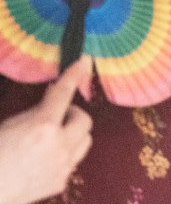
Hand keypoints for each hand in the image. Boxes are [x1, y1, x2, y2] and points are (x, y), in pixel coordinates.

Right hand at [0, 56, 92, 203]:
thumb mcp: (11, 124)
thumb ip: (37, 110)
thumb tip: (54, 94)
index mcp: (42, 128)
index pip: (64, 93)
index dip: (74, 75)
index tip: (84, 62)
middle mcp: (58, 146)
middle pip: (85, 119)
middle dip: (72, 114)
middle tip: (56, 116)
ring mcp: (62, 166)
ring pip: (85, 140)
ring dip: (74, 133)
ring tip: (54, 136)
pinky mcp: (61, 181)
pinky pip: (74, 160)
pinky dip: (65, 154)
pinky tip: (47, 157)